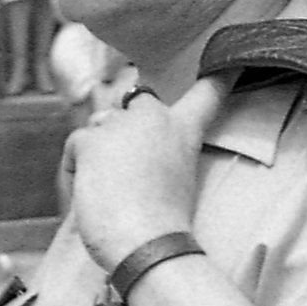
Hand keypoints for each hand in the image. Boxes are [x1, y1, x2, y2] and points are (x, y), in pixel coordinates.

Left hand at [63, 75, 226, 270]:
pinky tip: (89, 194)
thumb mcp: (174, 181)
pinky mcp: (92, 139)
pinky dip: (74, 171)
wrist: (148, 245)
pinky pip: (75, 147)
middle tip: (126, 170)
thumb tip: (119, 152)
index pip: (208, 92)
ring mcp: (123, 125)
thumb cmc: (161, 227)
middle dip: (126, 127)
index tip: (231, 60)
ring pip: (100, 126)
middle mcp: (156, 118)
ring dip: (99, 154)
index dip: (220, 74)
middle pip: (136, 103)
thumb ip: (157, 156)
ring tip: (111, 193)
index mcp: (185, 131)